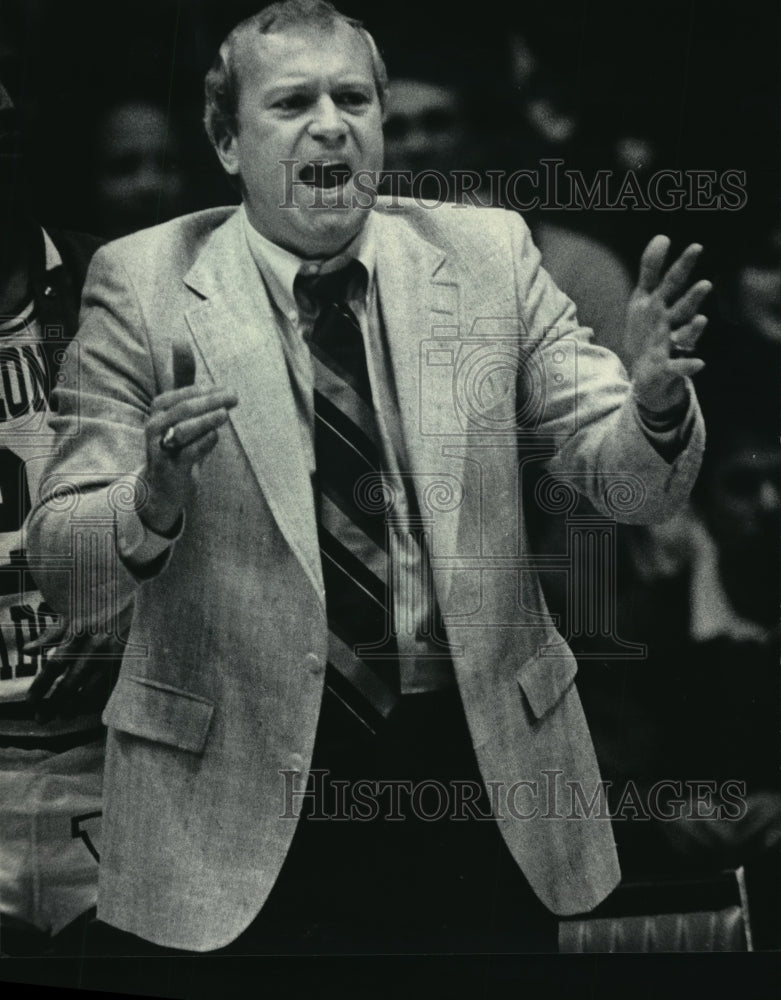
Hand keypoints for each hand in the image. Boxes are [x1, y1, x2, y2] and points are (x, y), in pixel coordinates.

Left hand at [26, 620, 124, 720]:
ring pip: (88, 691)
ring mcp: (111, 660)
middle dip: (53, 704)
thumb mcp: (74, 620)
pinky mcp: (125, 667)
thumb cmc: (101, 617)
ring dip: (73, 706)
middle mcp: (93, 648)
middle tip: (41, 718)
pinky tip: (85, 708)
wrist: (137, 612)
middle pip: (69, 683)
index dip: (41, 685)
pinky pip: (105, 691)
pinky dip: (93, 701)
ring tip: (63, 715)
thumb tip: (26, 651)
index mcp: (78, 634)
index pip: (54, 665)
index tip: (30, 701)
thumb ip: (50, 636)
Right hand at [141, 344, 237, 532]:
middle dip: (211, 401)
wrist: (162, 484)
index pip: (183, 393)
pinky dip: (203, 443)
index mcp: (159, 408)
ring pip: (183, 430)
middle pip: (183, 408)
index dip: (206, 390)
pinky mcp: (169, 468)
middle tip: (234, 397)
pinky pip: (187, 453)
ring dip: (206, 420)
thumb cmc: (175, 439)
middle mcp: (155, 426)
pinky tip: (215, 437)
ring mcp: (159, 448)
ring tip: (225, 415)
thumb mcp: (179, 408)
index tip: (229, 390)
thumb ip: (182, 377)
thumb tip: (179, 339)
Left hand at [626, 236, 710, 414]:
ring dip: (693, 329)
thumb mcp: (643, 297)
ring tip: (701, 320)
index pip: (673, 282)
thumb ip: (651, 268)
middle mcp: (672, 323)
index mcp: (663, 305)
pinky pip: (679, 366)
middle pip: (682, 308)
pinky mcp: (668, 366)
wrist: (646, 370)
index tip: (696, 247)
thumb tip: (663, 236)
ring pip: (684, 336)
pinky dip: (688, 365)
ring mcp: (671, 345)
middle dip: (692, 298)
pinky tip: (699, 363)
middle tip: (705, 285)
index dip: (683, 266)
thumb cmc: (649, 328)